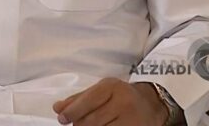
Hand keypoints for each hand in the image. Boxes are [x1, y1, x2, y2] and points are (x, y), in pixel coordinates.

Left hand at [53, 78, 169, 125]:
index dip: (73, 111)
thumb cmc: (119, 96)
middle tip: (76, 124)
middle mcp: (124, 102)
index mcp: (112, 87)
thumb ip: (78, 99)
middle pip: (92, 120)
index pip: (88, 101)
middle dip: (79, 124)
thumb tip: (57, 108)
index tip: (62, 118)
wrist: (150, 105)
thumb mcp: (100, 90)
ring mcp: (132, 119)